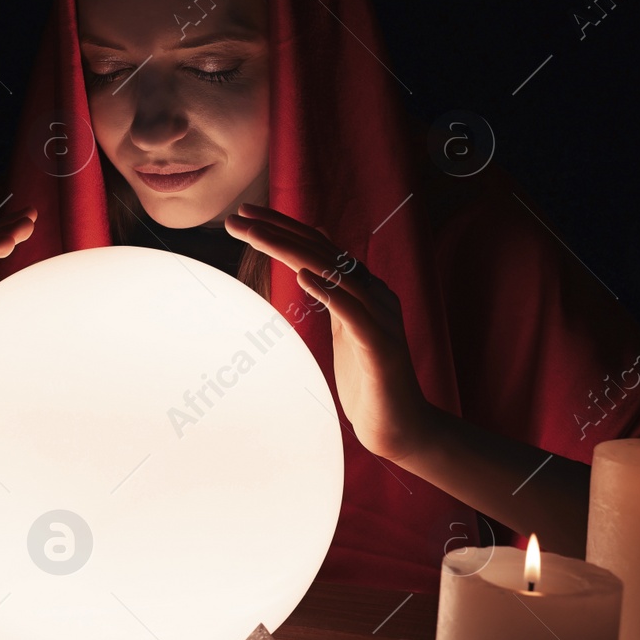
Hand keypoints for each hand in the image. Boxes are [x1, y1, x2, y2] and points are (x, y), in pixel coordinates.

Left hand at [223, 203, 436, 461]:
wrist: (399, 424)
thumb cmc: (367, 379)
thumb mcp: (345, 328)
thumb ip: (332, 295)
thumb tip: (312, 263)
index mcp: (363, 290)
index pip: (319, 248)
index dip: (284, 228)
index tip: (245, 215)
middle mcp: (375, 295)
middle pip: (322, 253)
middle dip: (279, 231)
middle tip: (240, 216)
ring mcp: (380, 319)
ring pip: (334, 274)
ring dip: (293, 252)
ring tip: (258, 235)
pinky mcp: (381, 346)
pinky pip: (354, 313)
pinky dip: (330, 292)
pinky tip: (305, 277)